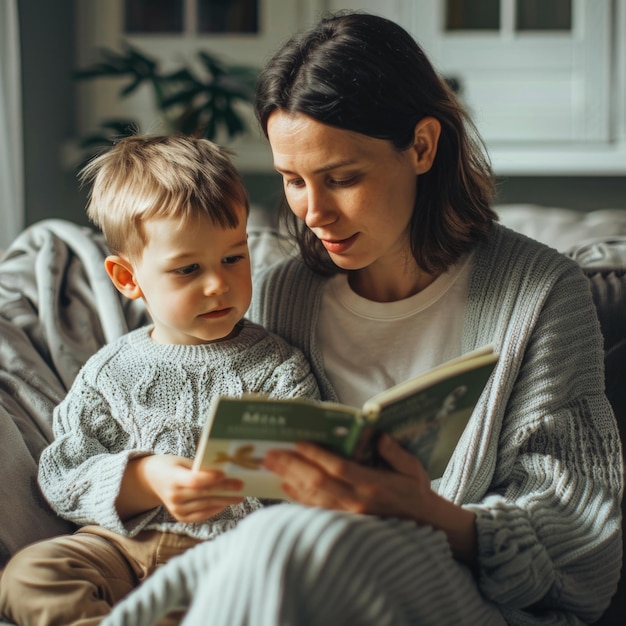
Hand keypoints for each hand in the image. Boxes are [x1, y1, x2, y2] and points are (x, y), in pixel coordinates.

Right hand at [117, 454, 243, 522]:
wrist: (151, 480)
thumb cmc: (171, 466)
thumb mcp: (182, 461)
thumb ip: (199, 467)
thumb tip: (223, 469)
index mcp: (173, 479)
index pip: (193, 481)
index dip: (210, 478)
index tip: (225, 473)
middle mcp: (173, 496)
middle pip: (204, 494)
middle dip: (225, 489)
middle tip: (241, 485)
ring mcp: (176, 509)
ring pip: (205, 505)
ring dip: (224, 500)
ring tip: (239, 495)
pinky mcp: (180, 517)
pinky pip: (201, 515)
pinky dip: (215, 509)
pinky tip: (226, 503)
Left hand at [263, 434, 432, 518]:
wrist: (421, 524)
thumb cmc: (414, 490)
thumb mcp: (413, 468)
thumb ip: (396, 452)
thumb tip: (379, 436)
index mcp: (373, 484)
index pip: (338, 468)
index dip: (316, 455)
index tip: (298, 442)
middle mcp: (357, 501)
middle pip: (318, 482)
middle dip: (292, 465)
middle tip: (271, 452)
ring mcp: (348, 516)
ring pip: (312, 497)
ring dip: (289, 479)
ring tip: (271, 464)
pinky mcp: (343, 524)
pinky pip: (315, 509)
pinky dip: (297, 497)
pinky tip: (284, 485)